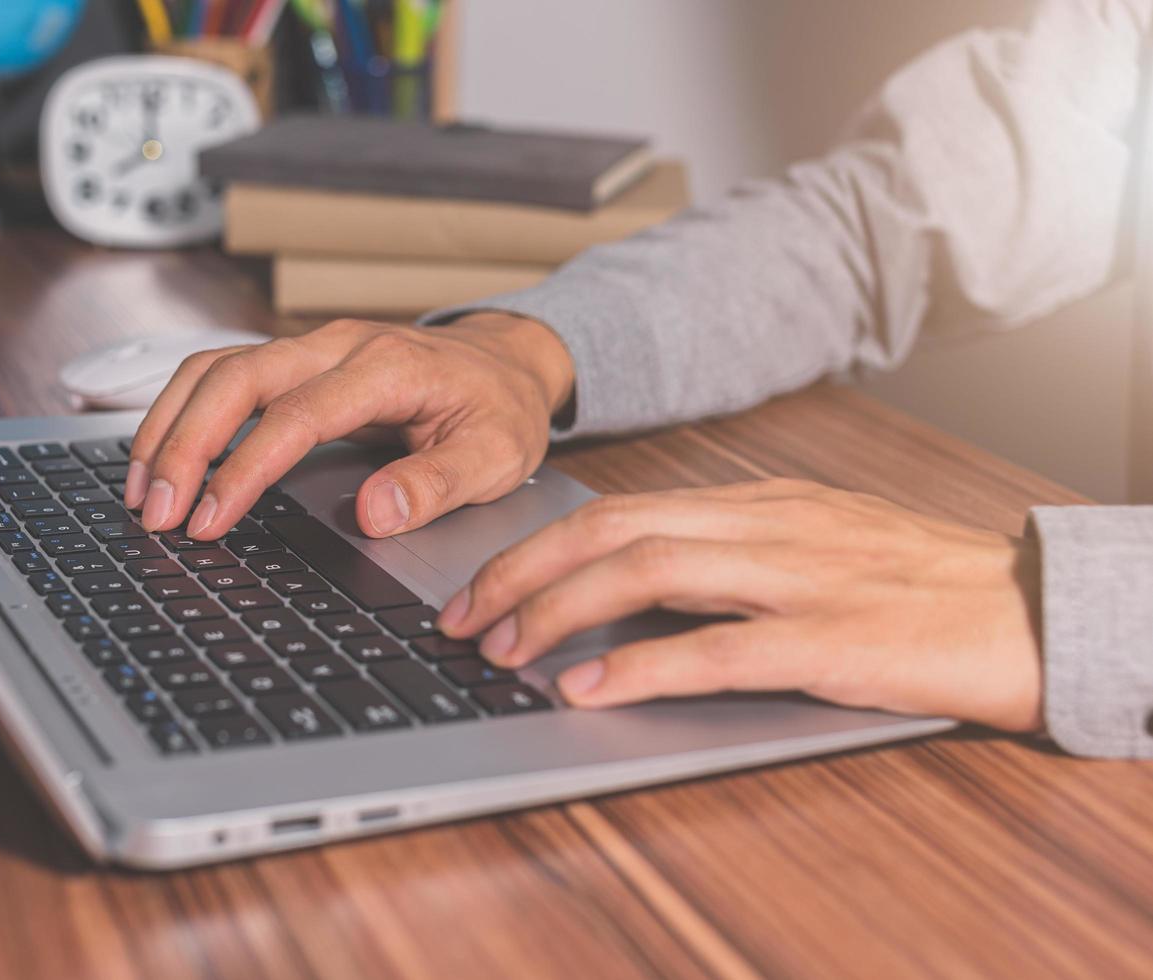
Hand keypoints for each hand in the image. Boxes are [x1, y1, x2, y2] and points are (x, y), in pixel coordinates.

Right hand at [125, 313, 575, 539]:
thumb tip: (374, 515)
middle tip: (154, 511)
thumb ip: (438, 485)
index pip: (294, 415)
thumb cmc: (500, 410)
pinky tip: (163, 458)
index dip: (243, 469)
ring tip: (141, 491)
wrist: (509, 361)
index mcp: (387, 367)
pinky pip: (224, 374)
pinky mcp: (297, 360)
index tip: (209, 519)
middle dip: (182, 444)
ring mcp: (312, 347)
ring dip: (168, 425)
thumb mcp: (496, 457)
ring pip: (215, 368)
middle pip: (234, 377)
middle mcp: (339, 345)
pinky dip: (183, 414)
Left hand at [437, 479, 1044, 731]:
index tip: (483, 581)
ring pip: (648, 573)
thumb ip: (732, 553)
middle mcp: (765, 525)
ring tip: (503, 649)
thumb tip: (638, 580)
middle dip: (522, 571)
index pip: (620, 509)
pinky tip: (590, 688)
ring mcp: (797, 578)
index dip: (538, 544)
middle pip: (613, 530)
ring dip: (559, 611)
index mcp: (756, 504)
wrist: (1030, 606)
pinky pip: (716, 649)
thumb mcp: (814, 544)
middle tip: (462, 618)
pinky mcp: (832, 639)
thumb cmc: (918, 583)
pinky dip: (641, 667)